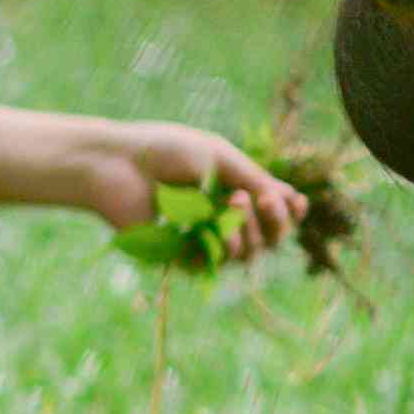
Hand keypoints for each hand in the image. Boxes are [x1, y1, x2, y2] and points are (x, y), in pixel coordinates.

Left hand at [78, 124, 301, 264]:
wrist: (116, 163)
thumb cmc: (164, 151)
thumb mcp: (219, 158)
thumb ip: (255, 180)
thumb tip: (290, 200)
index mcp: (230, 190)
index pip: (273, 212)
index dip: (290, 212)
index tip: (297, 202)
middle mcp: (219, 217)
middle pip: (269, 238)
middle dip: (276, 222)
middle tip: (261, 199)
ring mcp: (200, 238)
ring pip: (248, 253)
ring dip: (251, 231)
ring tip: (234, 202)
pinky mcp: (179, 255)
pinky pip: (217, 261)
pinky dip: (227, 245)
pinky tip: (221, 225)